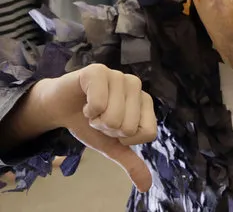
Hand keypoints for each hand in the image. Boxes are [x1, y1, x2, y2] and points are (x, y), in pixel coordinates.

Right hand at [31, 64, 156, 191]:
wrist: (61, 108)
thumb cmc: (90, 123)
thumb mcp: (111, 145)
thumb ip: (131, 162)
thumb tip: (146, 186)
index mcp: (145, 102)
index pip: (148, 133)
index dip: (125, 139)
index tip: (113, 130)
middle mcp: (136, 86)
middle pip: (129, 127)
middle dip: (107, 130)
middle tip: (99, 118)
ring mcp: (119, 75)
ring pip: (114, 118)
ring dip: (96, 121)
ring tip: (92, 111)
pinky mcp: (99, 71)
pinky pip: (99, 104)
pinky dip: (87, 111)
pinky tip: (85, 103)